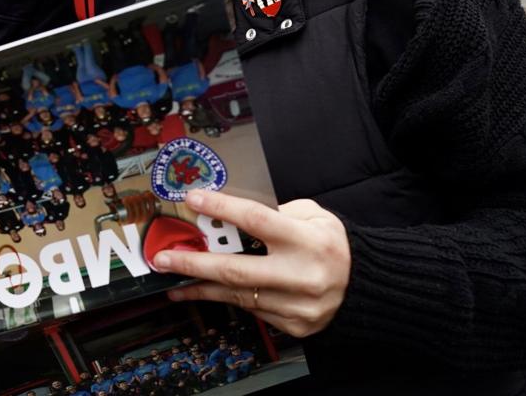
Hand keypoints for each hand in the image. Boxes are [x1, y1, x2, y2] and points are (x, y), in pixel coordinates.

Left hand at [154, 189, 350, 337]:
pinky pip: (251, 310)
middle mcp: (302, 275)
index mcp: (308, 241)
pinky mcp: (294, 324)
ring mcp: (297, 305)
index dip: (221, 209)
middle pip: (236, 270)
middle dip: (193, 264)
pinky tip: (205, 291)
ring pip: (237, 295)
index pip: (256, 220)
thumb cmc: (331, 244)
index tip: (193, 199)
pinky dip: (226, 298)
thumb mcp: (314, 215)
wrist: (362, 286)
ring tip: (172, 279)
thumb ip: (275, 211)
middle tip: (163, 259)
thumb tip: (231, 214)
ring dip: (200, 286)